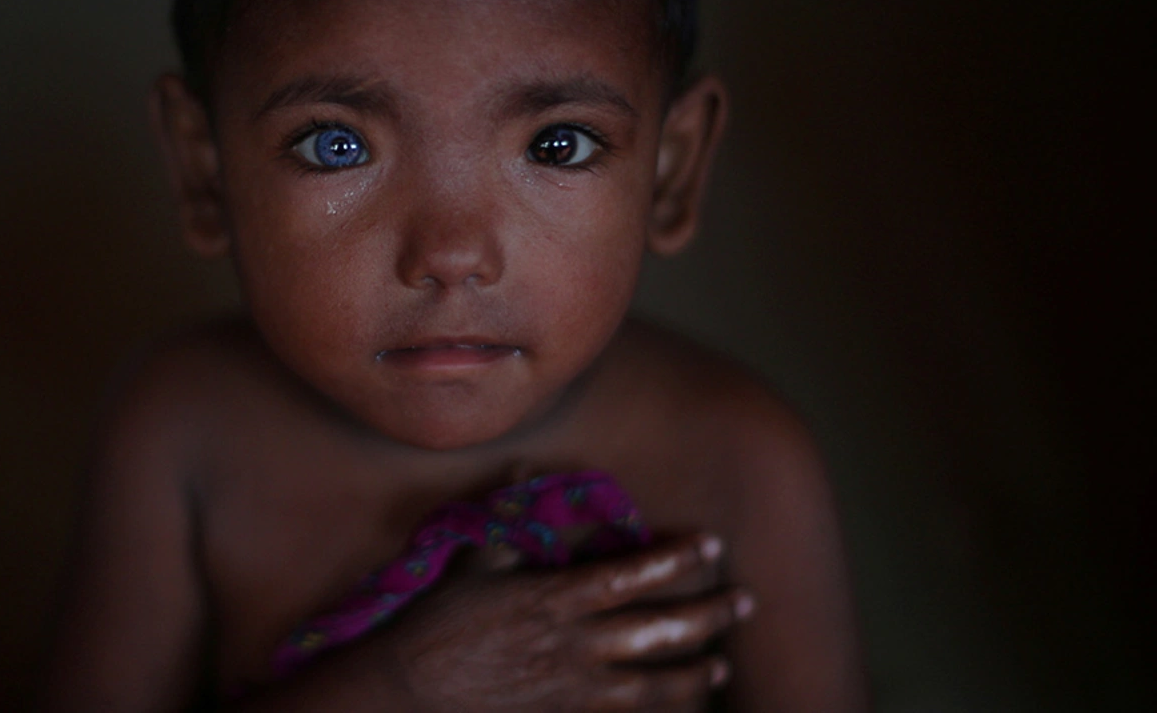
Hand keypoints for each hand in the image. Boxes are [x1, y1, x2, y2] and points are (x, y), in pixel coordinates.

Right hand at [378, 534, 754, 711]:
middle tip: (746, 602)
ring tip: (720, 666)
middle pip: (659, 631)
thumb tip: (522, 468)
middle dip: (709, 616)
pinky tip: (674, 710)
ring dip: (693, 675)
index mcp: (555, 598)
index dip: (676, 559)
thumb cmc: (438, 624)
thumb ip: (508, 521)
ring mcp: (573, 689)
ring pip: (652, 685)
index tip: (711, 544)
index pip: (632, 575)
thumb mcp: (473, 564)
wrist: (410, 692)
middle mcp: (575, 645)